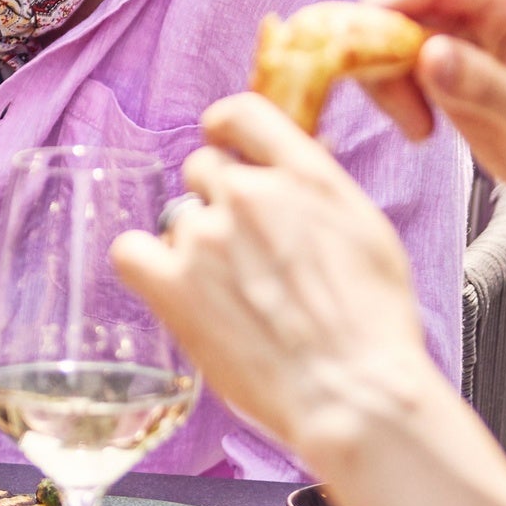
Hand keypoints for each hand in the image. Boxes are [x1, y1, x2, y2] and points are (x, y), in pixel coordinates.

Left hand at [114, 98, 444, 474]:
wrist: (354, 393)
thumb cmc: (374, 328)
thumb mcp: (368, 233)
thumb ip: (319, 193)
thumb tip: (289, 173)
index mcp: (305, 176)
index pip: (243, 112)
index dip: (225, 129)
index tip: (224, 148)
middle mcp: (249, 194)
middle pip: (203, 169)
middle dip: (218, 202)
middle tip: (244, 253)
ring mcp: (206, 237)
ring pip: (177, 217)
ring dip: (194, 245)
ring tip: (229, 294)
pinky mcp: (173, 285)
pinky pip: (131, 251)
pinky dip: (146, 265)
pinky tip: (170, 287)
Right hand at [351, 0, 505, 204]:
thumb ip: (484, 85)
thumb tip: (431, 54)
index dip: (393, 0)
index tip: (362, 40)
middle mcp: (486, 6)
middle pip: (406, 2)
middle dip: (384, 49)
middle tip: (390, 100)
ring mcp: (463, 32)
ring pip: (393, 33)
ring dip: (387, 77)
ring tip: (416, 124)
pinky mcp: (445, 60)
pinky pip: (397, 61)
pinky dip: (394, 92)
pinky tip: (420, 125)